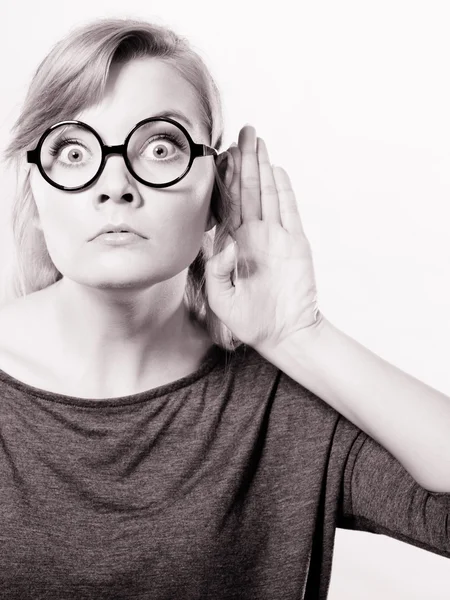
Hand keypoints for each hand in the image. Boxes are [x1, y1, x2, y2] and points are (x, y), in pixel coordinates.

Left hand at [205, 125, 323, 350]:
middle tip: (243, 132)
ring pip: (267, 194)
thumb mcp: (220, 298)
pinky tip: (276, 171)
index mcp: (233, 246)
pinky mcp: (295, 242)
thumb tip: (223, 241)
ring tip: (257, 141)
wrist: (283, 333)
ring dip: (262, 167)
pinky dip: (282, 190)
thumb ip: (214, 269)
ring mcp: (276, 236)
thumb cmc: (249, 320)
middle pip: (247, 190)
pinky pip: (289, 211)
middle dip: (244, 161)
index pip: (227, 205)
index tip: (219, 154)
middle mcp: (253, 235)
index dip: (224, 179)